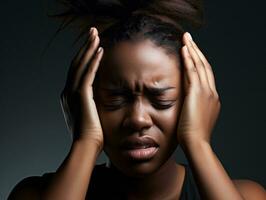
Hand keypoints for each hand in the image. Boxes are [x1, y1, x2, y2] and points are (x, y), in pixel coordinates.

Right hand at [60, 27, 103, 147]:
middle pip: (76, 63)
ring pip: (80, 65)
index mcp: (69, 95)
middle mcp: (68, 91)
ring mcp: (72, 92)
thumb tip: (98, 94)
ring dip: (88, 48)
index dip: (83, 56)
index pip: (76, 70)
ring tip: (95, 35)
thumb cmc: (92, 132)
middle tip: (92, 32)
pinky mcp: (81, 95)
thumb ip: (90, 101)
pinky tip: (100, 50)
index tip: (92, 45)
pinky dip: (93, 61)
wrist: (87, 145)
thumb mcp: (89, 112)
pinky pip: (88, 74)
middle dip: (84, 46)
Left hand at [177, 32, 220, 145]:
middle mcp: (212, 92)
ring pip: (200, 65)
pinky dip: (189, 59)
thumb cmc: (192, 134)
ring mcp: (206, 91)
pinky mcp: (198, 92)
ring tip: (186, 38)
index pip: (205, 75)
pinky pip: (193, 71)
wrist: (196, 143)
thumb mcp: (195, 117)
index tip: (192, 52)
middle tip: (189, 38)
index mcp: (212, 98)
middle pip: (205, 66)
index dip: (199, 61)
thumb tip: (185, 102)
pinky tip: (184, 49)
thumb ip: (192, 106)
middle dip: (197, 51)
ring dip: (193, 50)